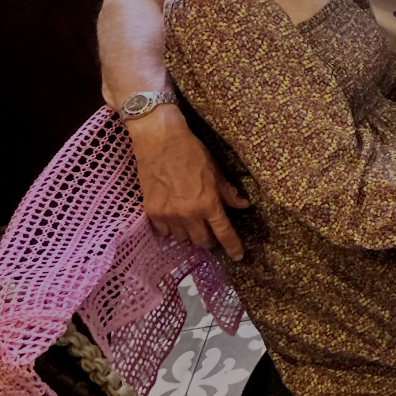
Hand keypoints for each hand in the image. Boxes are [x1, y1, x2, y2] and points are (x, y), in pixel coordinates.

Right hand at [127, 106, 248, 259]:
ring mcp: (169, 214)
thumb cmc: (191, 152)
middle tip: (209, 230)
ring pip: (182, 238)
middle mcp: (189, 213)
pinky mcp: (152, 211)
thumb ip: (228, 192)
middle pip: (202, 241)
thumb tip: (243, 205)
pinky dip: (170, 228)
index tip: (238, 256)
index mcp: (208, 203)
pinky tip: (173, 218)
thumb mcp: (215, 171)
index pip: (224, 233)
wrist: (159, 140)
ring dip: (188, 232)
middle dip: (209, 239)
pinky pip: (163, 231)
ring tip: (189, 220)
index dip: (233, 247)